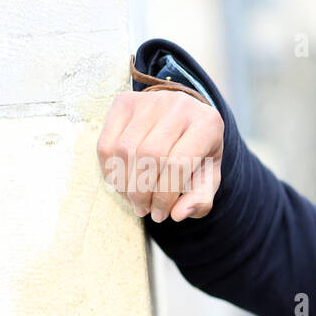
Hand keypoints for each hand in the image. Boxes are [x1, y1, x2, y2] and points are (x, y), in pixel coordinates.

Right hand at [96, 88, 223, 221]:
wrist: (187, 119)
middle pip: (149, 156)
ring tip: (133, 201)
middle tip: (143, 210)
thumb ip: (200, 199)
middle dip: (142, 192)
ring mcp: (150, 100)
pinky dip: (109, 170)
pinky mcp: (125, 101)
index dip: (165, 195)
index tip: (161, 215)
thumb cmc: (199, 153)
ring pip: (125, 150)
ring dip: (124, 184)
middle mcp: (179, 106)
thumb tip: (178, 215)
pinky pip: (107, 142)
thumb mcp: (208, 177)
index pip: (178, 163)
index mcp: (207, 124)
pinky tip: (120, 184)